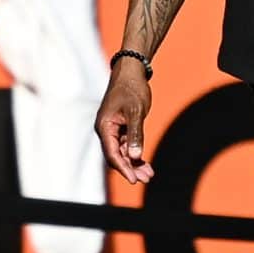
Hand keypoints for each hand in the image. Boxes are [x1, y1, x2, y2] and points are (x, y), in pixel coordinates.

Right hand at [95, 62, 153, 183]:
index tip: (134, 180)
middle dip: (131, 168)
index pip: (112, 154)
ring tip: (149, 174)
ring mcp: (113, 129)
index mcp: (104, 127)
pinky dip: (135, 154)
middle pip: (116, 156)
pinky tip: (145, 163)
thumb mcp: (135, 111)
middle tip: (146, 178)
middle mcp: (106, 130)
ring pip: (122, 152)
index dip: (123, 168)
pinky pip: (126, 145)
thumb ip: (135, 134)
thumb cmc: (131, 89)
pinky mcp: (121, 127)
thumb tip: (134, 156)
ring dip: (134, 163)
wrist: (131, 72)